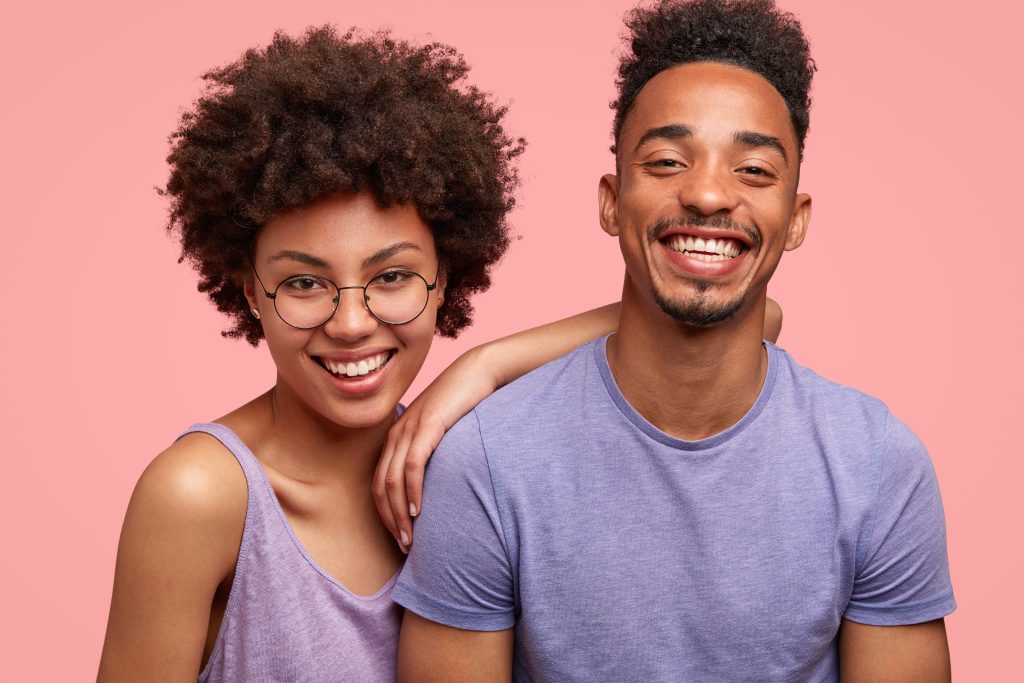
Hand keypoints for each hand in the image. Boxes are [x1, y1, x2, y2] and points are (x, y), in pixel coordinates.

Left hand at [372, 347, 496, 550]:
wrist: (476, 373)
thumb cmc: (463, 405)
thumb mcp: (441, 433)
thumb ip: (432, 455)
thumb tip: (436, 487)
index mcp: (396, 438)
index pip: (378, 485)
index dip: (386, 515)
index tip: (400, 537)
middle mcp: (396, 435)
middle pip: (381, 488)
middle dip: (390, 521)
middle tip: (405, 546)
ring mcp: (409, 430)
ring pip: (393, 481)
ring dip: (400, 514)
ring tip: (410, 537)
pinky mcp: (427, 426)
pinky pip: (413, 465)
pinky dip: (413, 491)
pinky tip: (420, 511)